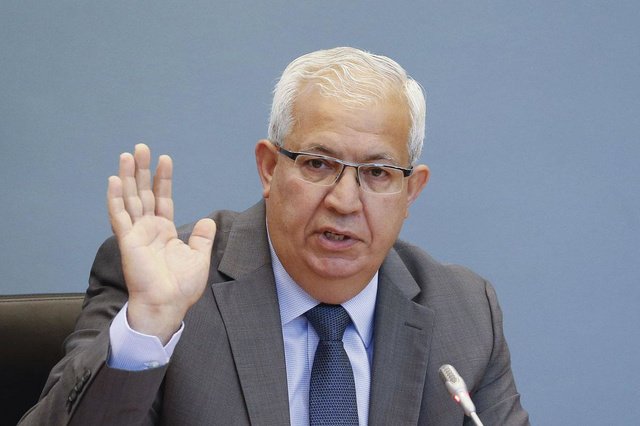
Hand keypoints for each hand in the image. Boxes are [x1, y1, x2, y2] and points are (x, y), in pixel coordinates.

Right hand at [107, 143, 215, 343]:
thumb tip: (208, 220)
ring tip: (128, 155)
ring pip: (129, 199)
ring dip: (127, 177)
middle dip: (142, 170)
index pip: (162, 198)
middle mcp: (148, 229)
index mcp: (164, 231)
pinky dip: (115, 198)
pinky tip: (113, 180)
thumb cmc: (182, 287)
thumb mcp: (199, 257)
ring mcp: (136, 234)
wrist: (168, 305)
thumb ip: (202, 237)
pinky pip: (119, 216)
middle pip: (143, 192)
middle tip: (141, 147)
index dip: (162, 179)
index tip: (164, 159)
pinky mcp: (128, 241)